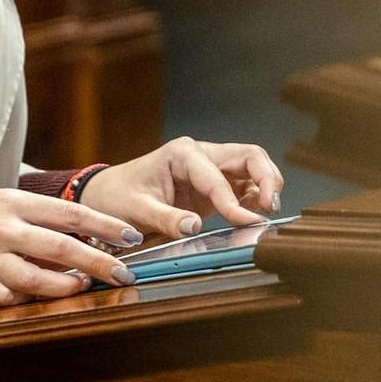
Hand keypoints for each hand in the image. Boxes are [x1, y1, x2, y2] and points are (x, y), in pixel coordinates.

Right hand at [0, 184, 145, 306]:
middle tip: (123, 273)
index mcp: (11, 202)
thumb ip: (32, 217)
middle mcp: (1, 229)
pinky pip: (4, 298)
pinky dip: (24, 301)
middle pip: (60, 248)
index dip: (103, 226)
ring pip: (35, 280)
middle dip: (96, 263)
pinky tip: (38, 300)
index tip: (129, 236)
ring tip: (83, 287)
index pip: (68, 213)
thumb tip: (74, 236)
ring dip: (65, 287)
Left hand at [81, 136, 284, 238]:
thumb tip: (194, 227)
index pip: (218, 178)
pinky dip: (255, 198)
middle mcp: (201, 154)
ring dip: (266, 186)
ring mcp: (210, 168)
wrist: (108, 196)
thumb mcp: (137, 210)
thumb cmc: (119, 198)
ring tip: (268, 212)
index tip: (247, 224)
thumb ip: (166, 218)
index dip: (234, 203)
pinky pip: (243, 186)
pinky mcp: (213, 185)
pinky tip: (254, 215)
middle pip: (249, 156)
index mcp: (182, 153)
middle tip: (272, 207)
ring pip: (252, 167)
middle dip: (266, 178)